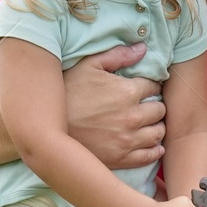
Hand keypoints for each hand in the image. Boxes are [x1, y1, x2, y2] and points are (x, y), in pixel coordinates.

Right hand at [65, 44, 165, 169]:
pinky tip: (152, 145)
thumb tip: (142, 48)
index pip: (155, 88)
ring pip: (158, 133)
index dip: (151, 87)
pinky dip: (154, 150)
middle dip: (156, 106)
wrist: (47, 127)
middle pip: (160, 111)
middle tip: (148, 106)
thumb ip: (118, 55)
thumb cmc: (67, 92)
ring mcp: (127, 140)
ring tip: (149, 124)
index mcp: (128, 92)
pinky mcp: (121, 158)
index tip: (146, 89)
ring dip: (157, 127)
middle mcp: (132, 116)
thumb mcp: (89, 66)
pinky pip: (149, 155)